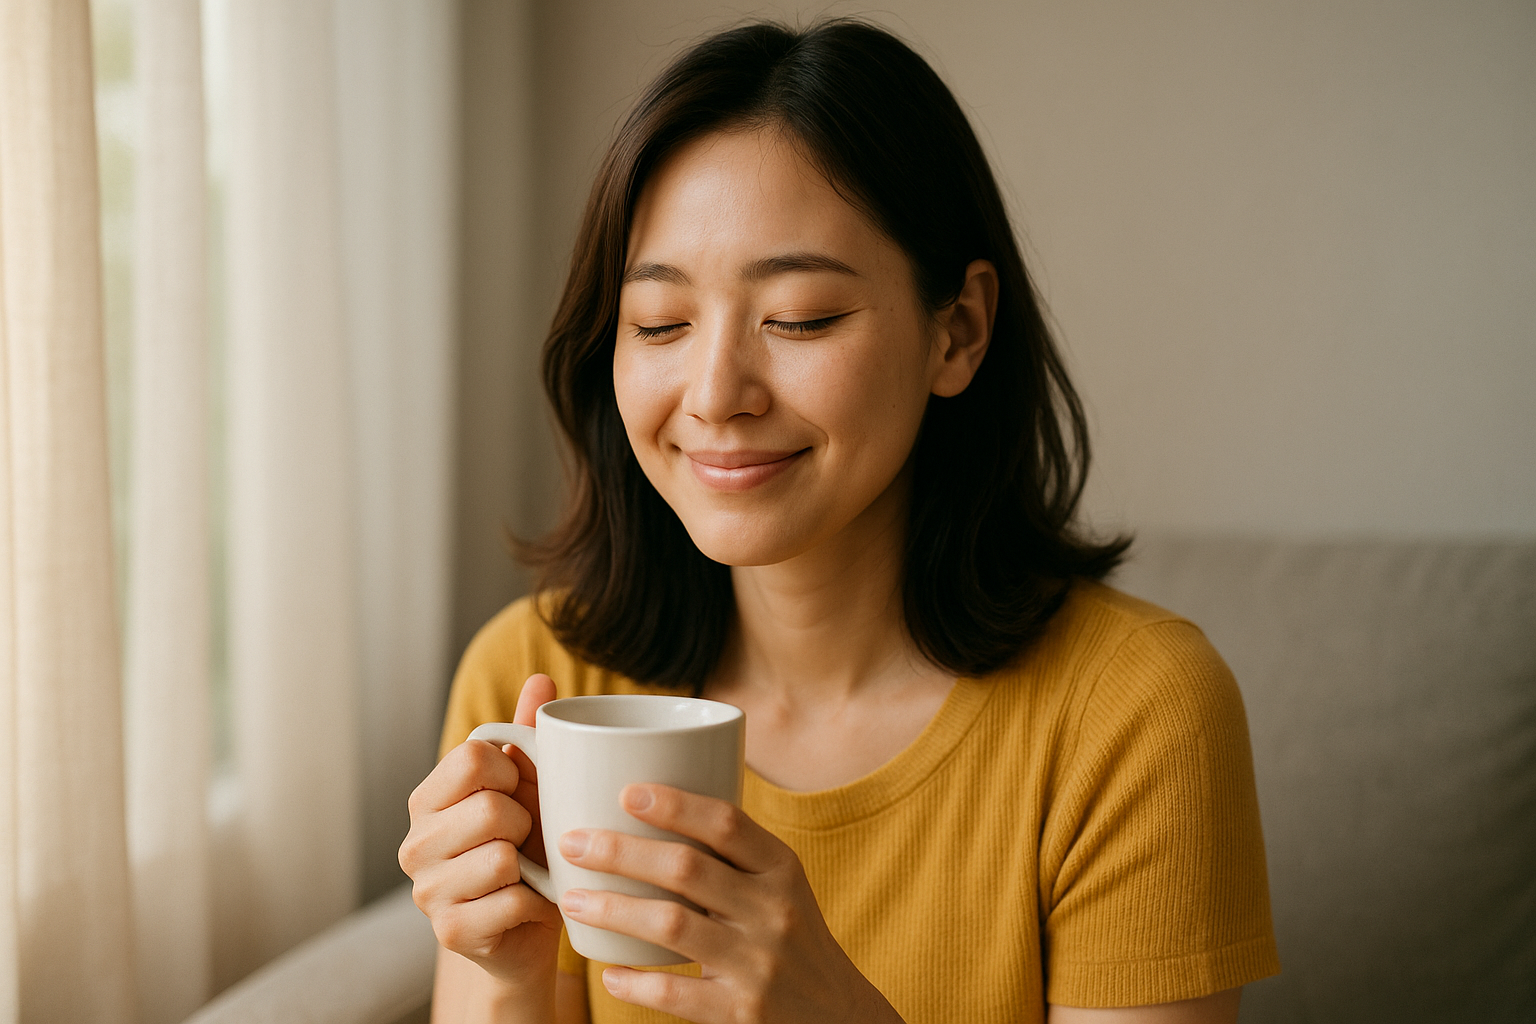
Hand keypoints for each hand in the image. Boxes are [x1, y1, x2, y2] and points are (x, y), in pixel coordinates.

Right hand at [399, 674, 560, 995]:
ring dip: (532, 866)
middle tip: (526, 841)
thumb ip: (527, 735)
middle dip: (526, 824)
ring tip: (528, 872)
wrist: (529, 930)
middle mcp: (414, 844)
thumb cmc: (528, 848)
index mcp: (427, 798)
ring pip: (500, 858)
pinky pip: (511, 903)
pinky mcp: (450, 934)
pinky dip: (535, 904)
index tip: (518, 792)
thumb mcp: (528, 787)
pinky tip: (528, 905)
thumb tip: (542, 679)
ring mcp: (426, 893)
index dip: (512, 772)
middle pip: (490, 808)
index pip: (473, 757)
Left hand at [556, 784, 903, 1023]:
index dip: (674, 804)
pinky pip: (675, 991)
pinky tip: (607, 970)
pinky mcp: (741, 1012)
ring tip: (570, 899)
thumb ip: (732, 854)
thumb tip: (651, 805)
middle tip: (573, 842)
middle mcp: (774, 911)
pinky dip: (634, 981)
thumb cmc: (790, 937)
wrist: (837, 1016)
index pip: (726, 822)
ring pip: (671, 925)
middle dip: (620, 851)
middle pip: (686, 868)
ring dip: (613, 908)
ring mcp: (758, 964)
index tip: (626, 791)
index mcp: (781, 869)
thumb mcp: (779, 887)